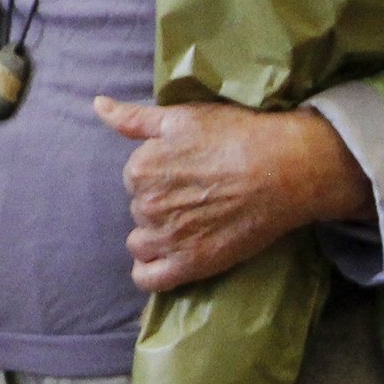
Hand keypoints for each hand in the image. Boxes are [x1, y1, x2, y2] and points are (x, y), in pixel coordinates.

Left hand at [94, 96, 372, 292]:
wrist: (285, 169)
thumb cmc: (236, 136)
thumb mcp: (180, 117)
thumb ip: (133, 118)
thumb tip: (98, 104)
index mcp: (139, 170)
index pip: (135, 180)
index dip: (160, 178)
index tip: (187, 175)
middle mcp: (146, 206)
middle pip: (140, 211)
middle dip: (161, 206)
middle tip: (197, 198)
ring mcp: (166, 238)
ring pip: (142, 244)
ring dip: (158, 238)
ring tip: (192, 226)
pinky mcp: (189, 265)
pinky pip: (148, 279)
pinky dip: (152, 272)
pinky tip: (169, 261)